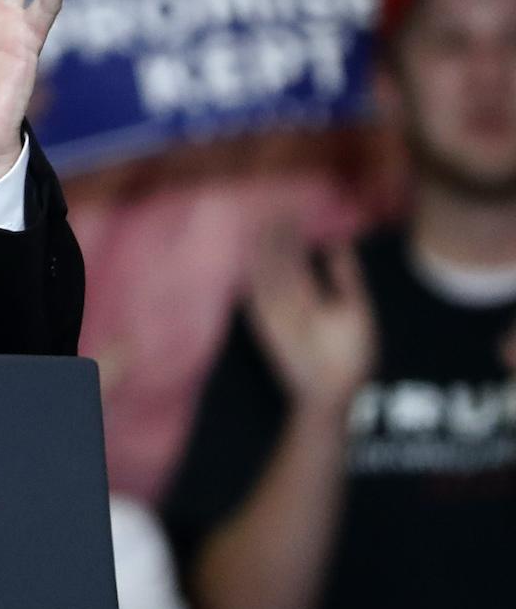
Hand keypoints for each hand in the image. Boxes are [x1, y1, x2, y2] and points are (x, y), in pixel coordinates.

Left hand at [245, 226, 376, 418]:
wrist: (322, 396)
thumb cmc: (348, 355)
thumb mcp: (358, 312)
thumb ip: (345, 275)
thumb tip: (335, 243)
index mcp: (300, 295)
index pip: (288, 253)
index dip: (288, 231)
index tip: (291, 212)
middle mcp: (276, 303)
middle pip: (268, 261)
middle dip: (271, 237)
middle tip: (274, 215)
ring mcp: (265, 317)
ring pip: (257, 276)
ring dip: (259, 253)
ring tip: (263, 234)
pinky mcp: (262, 330)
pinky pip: (251, 295)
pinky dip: (253, 277)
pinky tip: (253, 270)